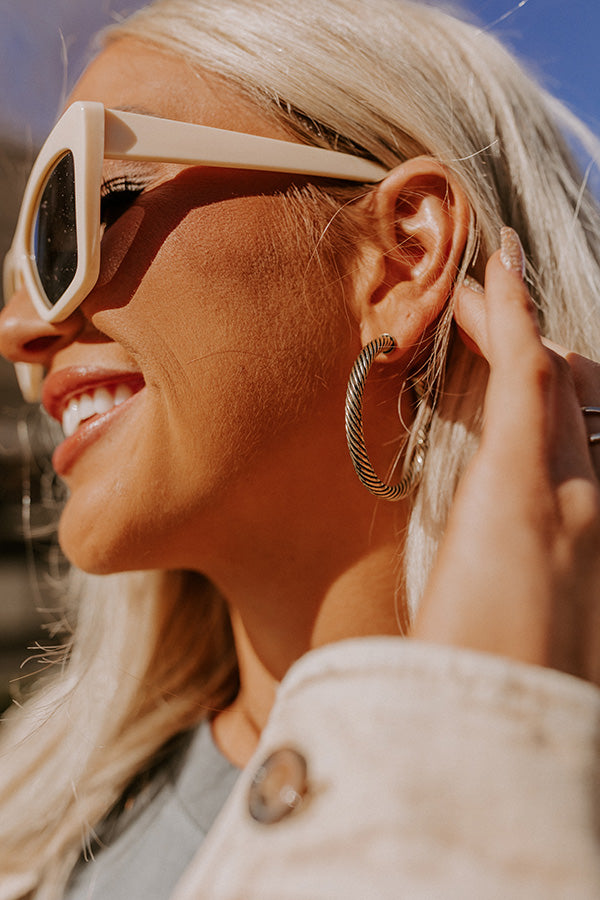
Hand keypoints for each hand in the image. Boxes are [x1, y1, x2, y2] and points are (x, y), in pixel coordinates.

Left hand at [413, 229, 599, 684]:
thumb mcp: (499, 634)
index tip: (509, 360)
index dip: (544, 392)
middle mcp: (586, 500)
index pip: (564, 438)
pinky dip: (510, 319)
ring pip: (547, 379)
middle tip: (485, 307)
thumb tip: (465, 602)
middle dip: (528, 347)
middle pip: (565, 398)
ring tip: (476, 284)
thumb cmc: (492, 686)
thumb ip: (494, 595)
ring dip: (510, 325)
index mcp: (576, 535)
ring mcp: (564, 484)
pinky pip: (525, 377)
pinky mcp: (524, 476)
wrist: (502, 723)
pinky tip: (493, 272)